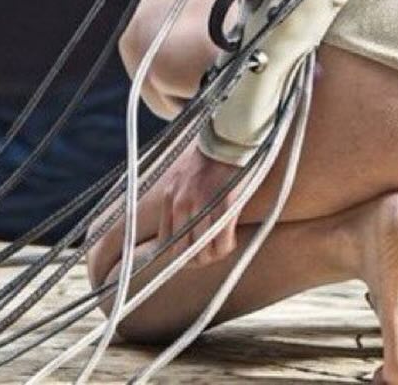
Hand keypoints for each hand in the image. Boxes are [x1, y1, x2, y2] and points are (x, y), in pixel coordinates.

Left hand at [156, 144, 246, 264]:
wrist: (227, 137)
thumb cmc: (208, 159)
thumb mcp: (182, 180)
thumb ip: (178, 203)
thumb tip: (182, 232)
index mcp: (170, 198)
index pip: (166, 244)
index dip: (179, 256)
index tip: (192, 255)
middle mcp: (182, 204)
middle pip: (184, 253)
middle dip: (198, 260)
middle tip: (210, 254)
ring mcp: (202, 205)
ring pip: (203, 251)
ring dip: (214, 255)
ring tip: (222, 247)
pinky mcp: (224, 204)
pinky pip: (222, 240)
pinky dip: (227, 246)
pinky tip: (232, 240)